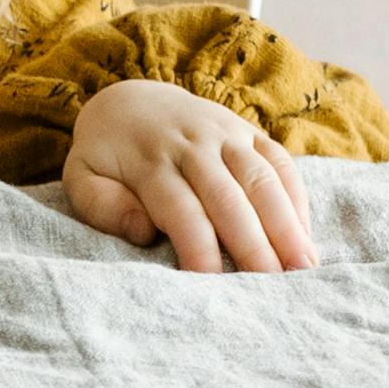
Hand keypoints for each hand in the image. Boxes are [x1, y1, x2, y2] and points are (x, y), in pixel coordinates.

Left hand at [61, 79, 314, 272]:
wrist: (130, 100)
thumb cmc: (108, 157)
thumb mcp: (82, 177)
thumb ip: (101, 205)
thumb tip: (141, 231)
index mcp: (148, 160)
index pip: (178, 206)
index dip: (197, 245)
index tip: (213, 284)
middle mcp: (191, 143)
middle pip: (227, 196)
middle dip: (252, 242)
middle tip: (273, 287)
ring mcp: (224, 133)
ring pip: (260, 177)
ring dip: (285, 222)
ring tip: (304, 268)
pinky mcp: (249, 130)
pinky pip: (280, 160)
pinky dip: (297, 196)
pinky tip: (306, 236)